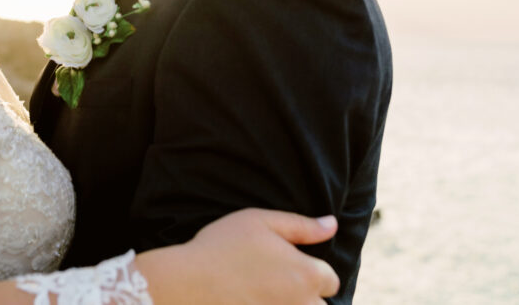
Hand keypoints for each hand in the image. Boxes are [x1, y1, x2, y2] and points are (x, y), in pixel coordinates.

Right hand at [151, 208, 339, 303]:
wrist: (186, 283)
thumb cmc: (221, 247)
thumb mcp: (259, 221)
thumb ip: (301, 225)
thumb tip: (332, 224)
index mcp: (306, 273)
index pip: (330, 280)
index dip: (312, 272)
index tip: (288, 267)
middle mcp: (302, 304)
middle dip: (305, 297)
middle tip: (275, 286)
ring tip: (266, 297)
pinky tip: (253, 303)